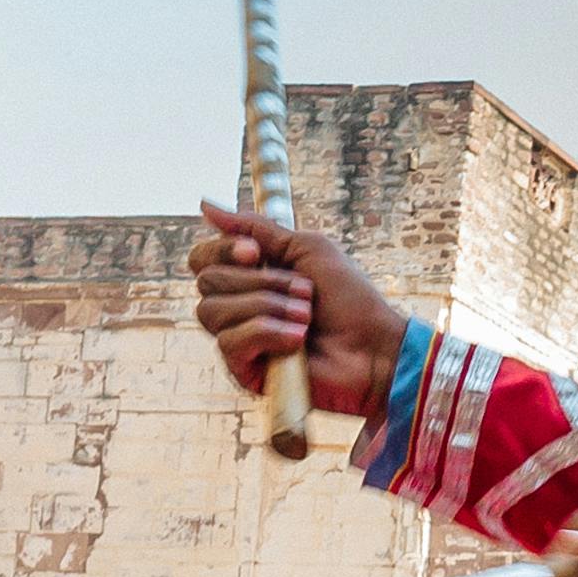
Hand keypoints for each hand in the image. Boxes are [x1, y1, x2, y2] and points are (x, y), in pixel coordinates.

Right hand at [193, 202, 405, 416]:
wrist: (376, 348)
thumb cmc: (350, 300)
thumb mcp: (306, 250)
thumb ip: (257, 228)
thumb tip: (205, 204)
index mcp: (248, 277)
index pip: (202, 259)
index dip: (221, 250)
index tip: (256, 253)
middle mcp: (238, 307)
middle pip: (207, 282)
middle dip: (261, 282)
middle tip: (305, 292)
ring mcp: (240, 341)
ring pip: (213, 312)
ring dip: (267, 307)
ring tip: (306, 317)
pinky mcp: (246, 372)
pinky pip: (229, 343)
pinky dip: (267, 334)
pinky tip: (297, 341)